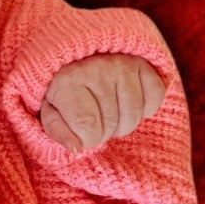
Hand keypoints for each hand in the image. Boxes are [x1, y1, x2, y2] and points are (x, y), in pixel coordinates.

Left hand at [39, 53, 165, 152]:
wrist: (76, 56)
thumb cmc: (62, 91)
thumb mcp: (49, 111)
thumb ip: (57, 131)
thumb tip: (76, 147)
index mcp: (68, 81)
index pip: (88, 127)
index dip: (87, 139)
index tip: (79, 132)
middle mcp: (97, 69)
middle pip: (112, 124)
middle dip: (103, 132)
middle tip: (94, 120)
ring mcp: (122, 64)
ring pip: (134, 115)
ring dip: (123, 123)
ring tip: (110, 113)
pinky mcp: (142, 62)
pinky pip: (155, 97)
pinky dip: (145, 107)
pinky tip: (127, 102)